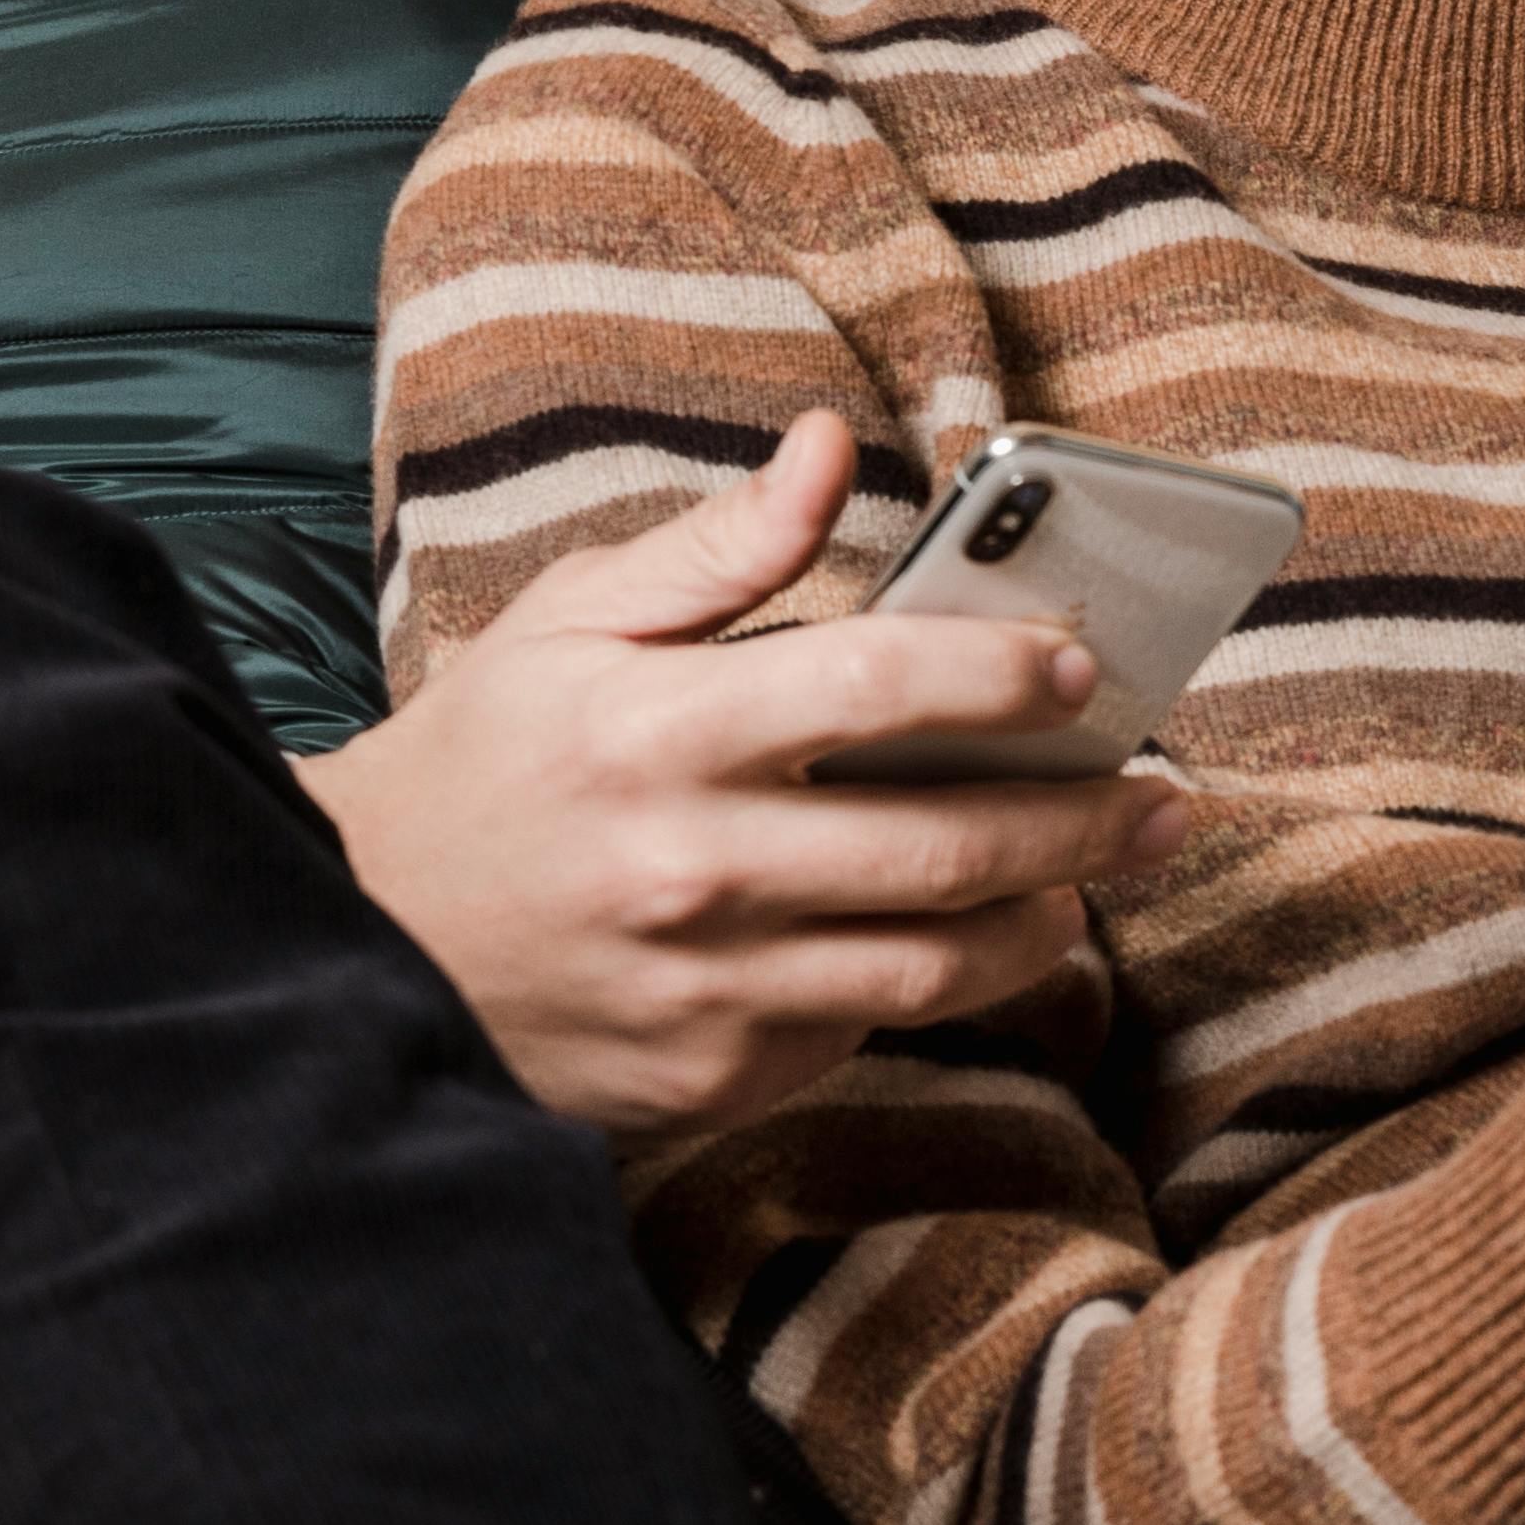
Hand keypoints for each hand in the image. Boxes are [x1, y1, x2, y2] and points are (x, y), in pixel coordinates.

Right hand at [305, 415, 1194, 1147]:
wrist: (362, 945)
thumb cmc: (481, 765)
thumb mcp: (569, 624)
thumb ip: (717, 549)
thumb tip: (831, 446)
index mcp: (655, 732)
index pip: (873, 688)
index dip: (1000, 671)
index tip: (1084, 666)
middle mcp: (688, 867)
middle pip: (941, 845)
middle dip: (1081, 818)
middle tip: (1163, 797)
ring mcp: (704, 989)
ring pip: (930, 963)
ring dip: (1042, 917)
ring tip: (1098, 875)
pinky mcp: (709, 1077)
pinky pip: (862, 1027)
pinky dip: (931, 980)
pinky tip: (974, 938)